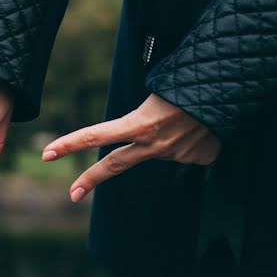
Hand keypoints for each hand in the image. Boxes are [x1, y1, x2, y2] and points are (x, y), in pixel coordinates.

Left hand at [42, 94, 220, 201]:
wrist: (230, 93)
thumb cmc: (189, 83)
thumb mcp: (157, 93)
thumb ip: (143, 119)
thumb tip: (146, 134)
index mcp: (139, 124)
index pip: (96, 135)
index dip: (69, 144)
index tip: (46, 153)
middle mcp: (153, 144)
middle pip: (114, 165)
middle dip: (91, 179)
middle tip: (72, 193)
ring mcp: (174, 154)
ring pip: (159, 149)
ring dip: (167, 136)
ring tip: (187, 117)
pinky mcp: (196, 159)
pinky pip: (186, 149)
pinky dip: (192, 139)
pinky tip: (203, 126)